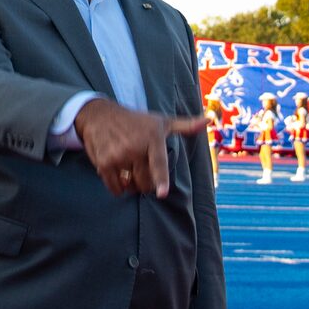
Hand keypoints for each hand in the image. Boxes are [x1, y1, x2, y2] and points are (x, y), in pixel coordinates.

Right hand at [72, 97, 207, 198]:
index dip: (160, 179)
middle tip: (143, 173)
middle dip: (147, 184)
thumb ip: (185, 125)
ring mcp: (118, 155)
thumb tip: (208, 120)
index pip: (158, 162)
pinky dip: (119, 189)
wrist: (100, 115)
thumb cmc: (136, 121)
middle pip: (145, 182)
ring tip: (130, 172)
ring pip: (131, 186)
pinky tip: (119, 177)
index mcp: (152, 137)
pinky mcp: (103, 162)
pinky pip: (115, 187)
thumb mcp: (161, 121)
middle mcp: (134, 146)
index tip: (161, 193)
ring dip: (132, 186)